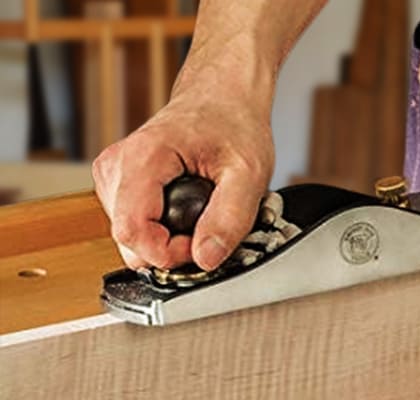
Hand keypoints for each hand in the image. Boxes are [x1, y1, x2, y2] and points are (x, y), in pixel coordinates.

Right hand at [92, 89, 273, 270]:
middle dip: (171, 249)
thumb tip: (207, 259)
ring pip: (132, 238)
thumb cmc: (234, 123)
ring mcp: (114, 177)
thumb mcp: (249, 172)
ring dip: (169, 239)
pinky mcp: (120, 185)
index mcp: (142, 158)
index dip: (169, 253)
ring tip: (203, 211)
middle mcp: (116, 168)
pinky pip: (136, 227)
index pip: (132, 232)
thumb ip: (231, 217)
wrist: (224, 97)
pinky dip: (164, 229)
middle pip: (129, 240)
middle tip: (210, 228)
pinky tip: (189, 208)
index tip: (203, 245)